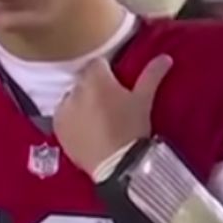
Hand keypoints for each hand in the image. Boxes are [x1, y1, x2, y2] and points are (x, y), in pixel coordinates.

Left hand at [54, 55, 172, 175]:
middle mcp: (75, 90)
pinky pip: (63, 115)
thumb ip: (151, 75)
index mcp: (96, 79)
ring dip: (81, 102)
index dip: (107, 72)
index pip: (97, 63)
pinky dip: (71, 119)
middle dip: (94, 87)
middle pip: (84, 80)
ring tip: (97, 118)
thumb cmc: (131, 129)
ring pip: (72, 97)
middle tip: (108, 103)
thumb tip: (165, 58)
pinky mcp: (57, 126)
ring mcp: (63, 108)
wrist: (116, 165)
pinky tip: (85, 129)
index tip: (115, 84)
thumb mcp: (143, 101)